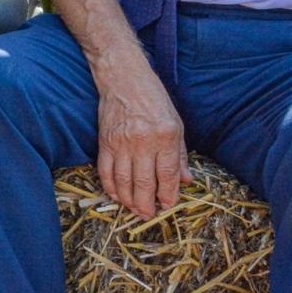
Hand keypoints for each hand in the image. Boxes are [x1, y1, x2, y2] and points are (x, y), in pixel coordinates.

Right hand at [93, 57, 190, 217]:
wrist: (123, 78)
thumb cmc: (153, 98)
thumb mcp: (176, 123)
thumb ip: (180, 155)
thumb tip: (186, 180)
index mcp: (165, 136)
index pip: (167, 175)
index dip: (168, 195)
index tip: (168, 205)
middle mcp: (143, 141)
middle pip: (144, 183)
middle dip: (146, 204)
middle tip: (149, 214)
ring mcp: (121, 142)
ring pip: (123, 181)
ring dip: (128, 200)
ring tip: (134, 209)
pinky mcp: (105, 141)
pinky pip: (105, 171)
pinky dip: (110, 187)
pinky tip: (116, 195)